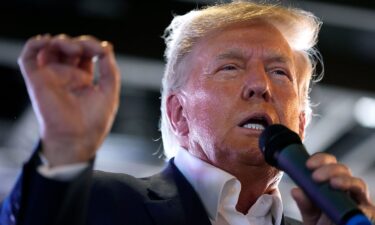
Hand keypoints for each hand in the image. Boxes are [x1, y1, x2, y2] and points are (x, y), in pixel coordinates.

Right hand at [18, 34, 120, 166]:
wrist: (77, 138)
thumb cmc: (94, 120)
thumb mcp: (109, 90)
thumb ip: (109, 68)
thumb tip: (106, 47)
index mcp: (83, 79)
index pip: (85, 53)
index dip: (93, 45)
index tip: (103, 50)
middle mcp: (66, 75)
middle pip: (68, 47)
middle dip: (79, 42)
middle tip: (85, 49)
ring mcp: (50, 76)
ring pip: (50, 47)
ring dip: (61, 40)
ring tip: (73, 49)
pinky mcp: (36, 78)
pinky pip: (29, 55)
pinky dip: (36, 42)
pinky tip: (49, 41)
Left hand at [291, 153, 374, 224]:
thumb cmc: (322, 224)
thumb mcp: (310, 214)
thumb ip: (305, 203)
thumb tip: (296, 191)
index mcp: (330, 183)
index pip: (327, 164)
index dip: (320, 160)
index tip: (308, 165)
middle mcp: (346, 188)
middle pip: (343, 170)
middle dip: (329, 169)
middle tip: (316, 177)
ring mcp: (359, 200)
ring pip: (358, 183)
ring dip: (345, 181)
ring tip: (334, 184)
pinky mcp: (369, 213)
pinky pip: (369, 207)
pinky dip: (361, 206)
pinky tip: (353, 207)